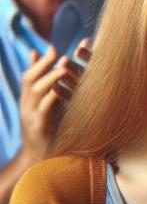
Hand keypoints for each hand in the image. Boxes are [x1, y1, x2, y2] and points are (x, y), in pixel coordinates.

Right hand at [19, 46, 83, 160]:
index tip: (52, 47)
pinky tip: (61, 90)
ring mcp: (30, 114)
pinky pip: (44, 108)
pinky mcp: (39, 125)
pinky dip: (52, 97)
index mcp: (28, 99)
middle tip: (56, 51)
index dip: (40, 61)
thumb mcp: (42, 107)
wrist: (37, 157)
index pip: (30, 75)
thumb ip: (44, 88)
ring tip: (63, 66)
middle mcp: (27, 104)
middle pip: (30, 79)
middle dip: (42, 64)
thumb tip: (45, 65)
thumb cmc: (45, 130)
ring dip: (50, 77)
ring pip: (36, 91)